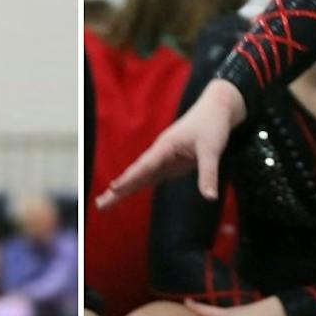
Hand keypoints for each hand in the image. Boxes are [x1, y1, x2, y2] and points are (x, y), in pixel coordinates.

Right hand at [97, 80, 246, 206]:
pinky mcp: (170, 164)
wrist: (216, 110)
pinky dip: (135, 187)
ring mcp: (164, 159)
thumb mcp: (212, 149)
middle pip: (136, 174)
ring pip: (139, 178)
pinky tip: (122, 195)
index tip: (115, 188)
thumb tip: (210, 198)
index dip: (130, 178)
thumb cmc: (212, 126)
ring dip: (122, 190)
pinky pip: (149, 178)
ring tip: (103, 204)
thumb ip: (209, 174)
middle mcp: (160, 153)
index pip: (145, 166)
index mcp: (166, 146)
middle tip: (99, 205)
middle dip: (118, 190)